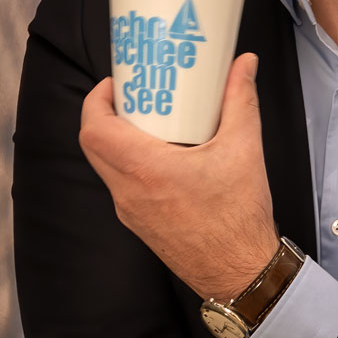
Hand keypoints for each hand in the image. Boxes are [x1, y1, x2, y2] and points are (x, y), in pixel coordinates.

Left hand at [76, 52, 279, 300]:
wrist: (240, 273)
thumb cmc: (239, 218)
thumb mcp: (244, 150)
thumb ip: (241, 100)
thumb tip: (244, 64)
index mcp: (146, 171)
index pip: (95, 129)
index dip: (97, 100)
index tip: (116, 83)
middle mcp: (128, 193)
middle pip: (93, 145)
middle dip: (104, 115)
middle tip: (132, 98)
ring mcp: (130, 212)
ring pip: (106, 167)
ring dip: (116, 140)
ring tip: (148, 121)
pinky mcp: (139, 224)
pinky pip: (120, 186)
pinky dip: (129, 164)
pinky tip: (161, 155)